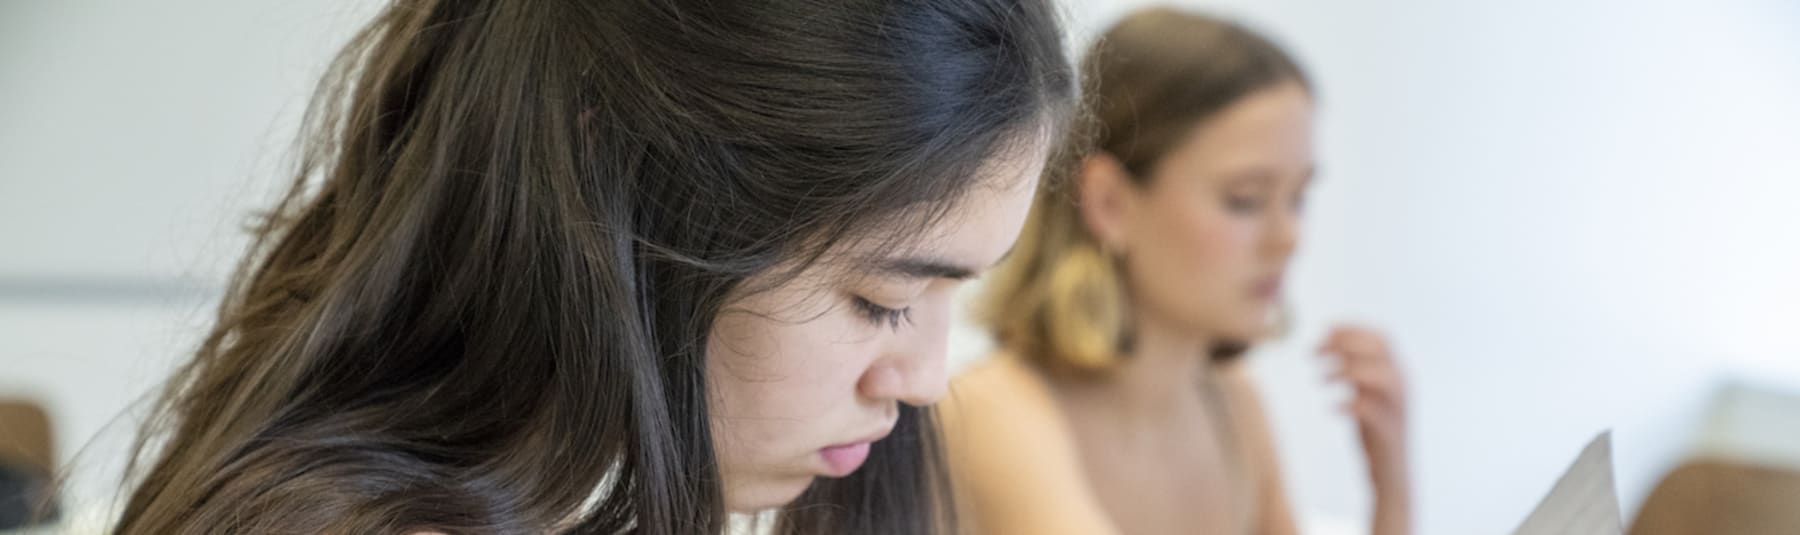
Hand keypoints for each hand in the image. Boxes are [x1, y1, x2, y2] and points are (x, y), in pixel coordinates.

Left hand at [1320, 325, 1409, 495]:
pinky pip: (1371, 410)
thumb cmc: (1374, 431)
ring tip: (1320, 379)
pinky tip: (1330, 408)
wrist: (1390, 474)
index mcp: (1398, 374)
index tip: (1324, 330)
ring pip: (1381, 376)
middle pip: (1380, 351)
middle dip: (1344, 345)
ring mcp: (1398, 409)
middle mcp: (1402, 387)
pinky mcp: (1388, 431)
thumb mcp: (1366, 394)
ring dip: (1347, 370)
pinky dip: (1348, 404)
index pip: (1381, 339)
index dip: (1353, 330)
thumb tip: (1330, 343)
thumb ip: (1355, 371)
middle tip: (1314, 353)